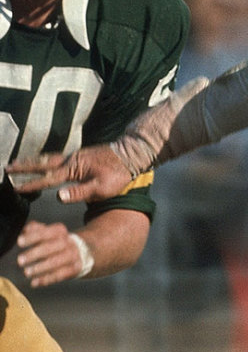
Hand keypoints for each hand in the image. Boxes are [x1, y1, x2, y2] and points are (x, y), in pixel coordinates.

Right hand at [7, 145, 131, 203]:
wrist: (132, 154)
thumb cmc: (119, 174)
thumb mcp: (102, 188)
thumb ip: (80, 192)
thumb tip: (58, 197)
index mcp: (74, 169)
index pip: (48, 179)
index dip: (32, 184)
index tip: (16, 188)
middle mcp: (71, 160)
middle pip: (43, 163)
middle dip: (24, 166)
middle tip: (7, 168)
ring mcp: (76, 156)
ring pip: (49, 158)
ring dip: (33, 161)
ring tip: (18, 162)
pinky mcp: (81, 155)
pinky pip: (58, 156)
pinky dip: (46, 158)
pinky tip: (44, 160)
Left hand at [16, 221, 88, 286]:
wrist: (80, 251)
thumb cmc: (57, 242)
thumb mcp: (48, 233)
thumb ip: (35, 229)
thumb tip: (23, 229)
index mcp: (59, 231)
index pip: (45, 232)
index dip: (32, 237)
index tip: (19, 242)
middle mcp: (67, 242)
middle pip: (50, 247)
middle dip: (34, 254)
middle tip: (20, 260)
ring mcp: (72, 256)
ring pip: (56, 261)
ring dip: (40, 267)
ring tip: (27, 272)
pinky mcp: (74, 268)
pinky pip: (60, 275)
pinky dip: (46, 279)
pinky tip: (35, 282)